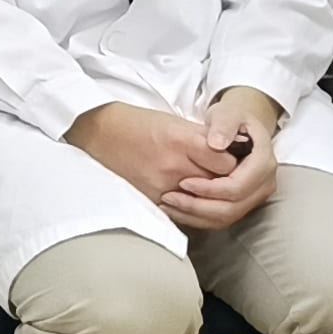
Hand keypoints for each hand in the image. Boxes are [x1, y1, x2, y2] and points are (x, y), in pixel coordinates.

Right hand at [65, 99, 236, 211]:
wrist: (99, 135)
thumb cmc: (138, 124)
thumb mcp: (174, 122)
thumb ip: (204, 139)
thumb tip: (233, 151)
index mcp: (180, 141)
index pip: (227, 163)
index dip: (233, 163)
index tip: (229, 161)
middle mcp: (172, 166)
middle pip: (218, 185)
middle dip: (224, 182)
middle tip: (222, 176)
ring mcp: (161, 187)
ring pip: (202, 202)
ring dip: (207, 197)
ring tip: (205, 187)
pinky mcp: (150, 200)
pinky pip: (182, 211)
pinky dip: (188, 206)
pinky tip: (186, 197)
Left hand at [167, 88, 284, 233]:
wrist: (241, 127)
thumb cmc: (233, 118)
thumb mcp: (228, 113)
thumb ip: (223, 125)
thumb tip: (217, 144)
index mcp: (264, 162)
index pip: (238, 186)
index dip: (211, 188)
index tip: (184, 182)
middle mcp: (265, 183)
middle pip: (234, 207)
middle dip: (199, 205)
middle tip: (169, 197)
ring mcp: (256, 196)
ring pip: (228, 217)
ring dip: (196, 215)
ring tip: (168, 204)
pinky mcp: (245, 203)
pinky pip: (223, 218)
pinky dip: (199, 217)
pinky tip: (177, 210)